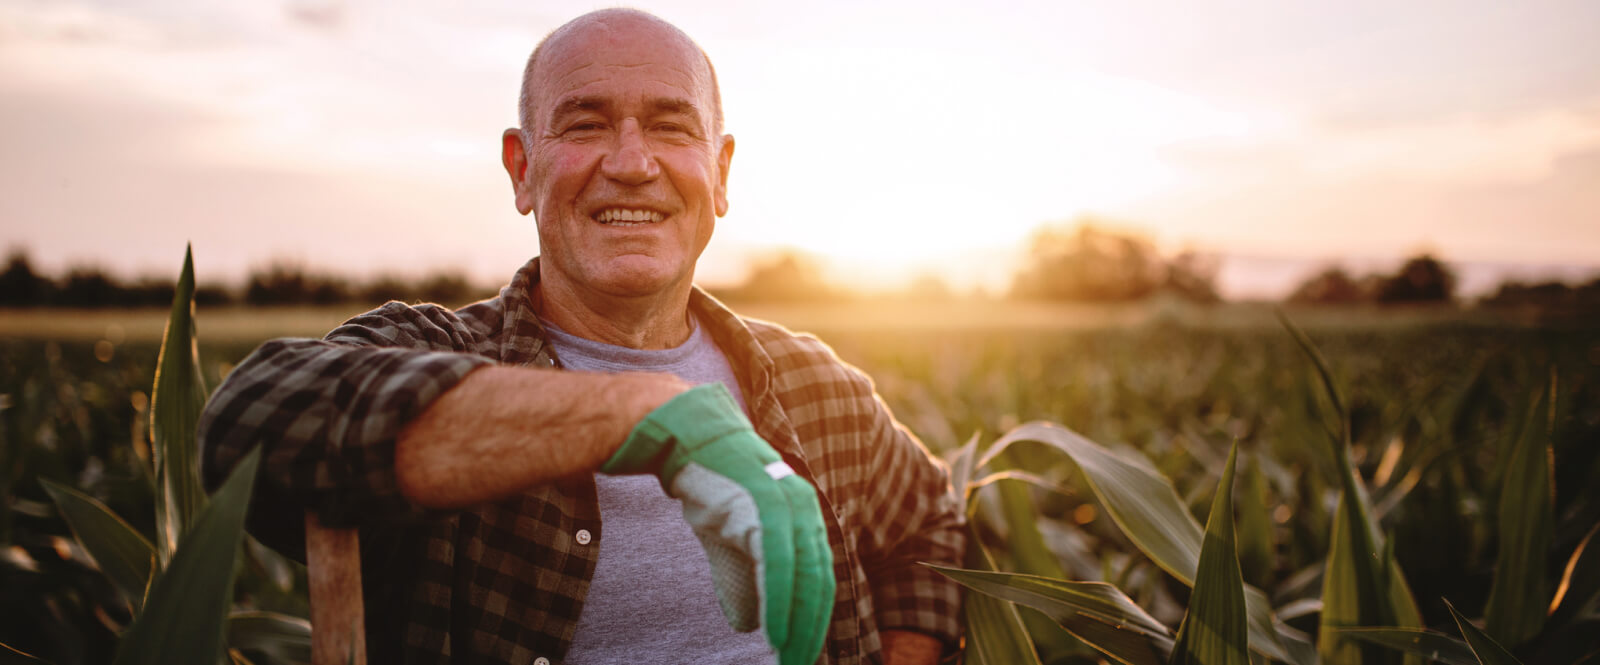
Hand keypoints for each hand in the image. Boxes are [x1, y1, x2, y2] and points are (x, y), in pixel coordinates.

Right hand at [602, 384, 833, 664]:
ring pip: (804, 577)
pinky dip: (780, 601)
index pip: (819, 578)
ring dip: (798, 624)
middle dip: (811, 629)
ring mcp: (787, 504)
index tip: (801, 651)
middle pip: (819, 583)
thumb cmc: (710, 487)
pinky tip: (775, 632)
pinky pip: (780, 563)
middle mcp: (804, 509)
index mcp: (804, 516)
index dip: (813, 619)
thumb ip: (744, 580)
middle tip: (798, 663)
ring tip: (789, 656)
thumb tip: (750, 624)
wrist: (685, 438)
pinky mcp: (765, 504)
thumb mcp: (730, 541)